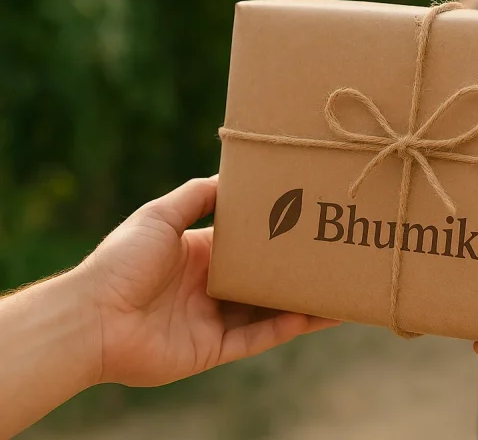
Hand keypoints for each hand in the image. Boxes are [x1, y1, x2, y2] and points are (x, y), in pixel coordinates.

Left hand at [78, 176, 340, 386]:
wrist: (91, 318)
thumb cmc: (121, 261)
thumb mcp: (159, 215)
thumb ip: (196, 196)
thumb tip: (232, 174)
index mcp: (198, 255)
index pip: (248, 245)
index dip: (276, 236)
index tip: (308, 221)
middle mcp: (209, 288)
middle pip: (264, 279)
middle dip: (297, 270)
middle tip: (335, 256)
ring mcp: (212, 321)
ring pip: (269, 311)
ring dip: (303, 302)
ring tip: (339, 290)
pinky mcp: (212, 351)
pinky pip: (258, 339)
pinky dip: (287, 327)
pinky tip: (316, 315)